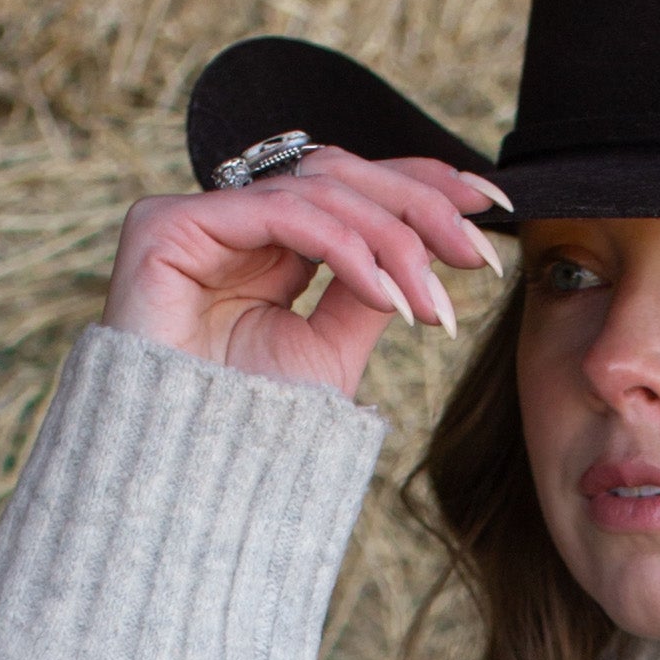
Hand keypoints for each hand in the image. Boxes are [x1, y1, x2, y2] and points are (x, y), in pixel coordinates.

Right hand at [101, 150, 512, 401]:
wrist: (182, 483)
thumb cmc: (245, 434)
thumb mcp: (329, 355)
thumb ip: (366, 294)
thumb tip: (428, 254)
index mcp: (270, 245)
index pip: (352, 191)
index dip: (422, 187)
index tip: (492, 206)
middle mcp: (234, 223)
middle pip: (340, 177)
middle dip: (421, 207)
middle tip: (479, 252)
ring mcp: (197, 219)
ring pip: (320, 193)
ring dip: (392, 242)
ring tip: (433, 301)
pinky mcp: (167, 225)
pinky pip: (281, 215)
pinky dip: (346, 249)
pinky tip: (390, 296)